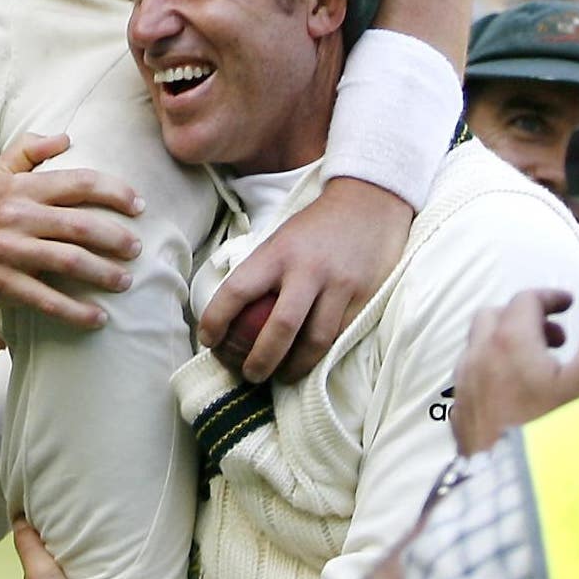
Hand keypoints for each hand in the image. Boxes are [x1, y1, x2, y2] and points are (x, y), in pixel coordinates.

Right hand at [0, 133, 142, 352]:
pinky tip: (99, 318)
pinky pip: (47, 300)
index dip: (114, 192)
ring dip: (104, 274)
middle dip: (116, 238)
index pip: (77, 183)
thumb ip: (28, 150)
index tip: (139, 205)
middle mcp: (15, 216)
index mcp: (20, 188)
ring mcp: (8, 251)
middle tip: (138, 248)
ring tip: (126, 281)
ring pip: (69, 262)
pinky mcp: (3, 284)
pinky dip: (77, 312)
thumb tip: (65, 136)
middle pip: (80, 225)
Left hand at [196, 176, 409, 383]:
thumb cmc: (315, 227)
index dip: (216, 320)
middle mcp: (307, 269)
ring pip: (314, 341)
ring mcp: (339, 285)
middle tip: (249, 375)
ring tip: (281, 377)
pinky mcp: (364, 297)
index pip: (237, 290)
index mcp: (277, 252)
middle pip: (279, 328)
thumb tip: (233, 313)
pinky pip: (340, 336)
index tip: (208, 340)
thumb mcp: (280, 239)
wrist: (370, 202)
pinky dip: (322, 355)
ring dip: (294, 367)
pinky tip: (310, 362)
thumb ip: (262, 272)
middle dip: (260, 360)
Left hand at [450, 287, 578, 456]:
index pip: (524, 299)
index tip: (570, 304)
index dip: (550, 297)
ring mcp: (464, 388)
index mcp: (508, 341)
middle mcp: (477, 358)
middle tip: (557, 338)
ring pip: (477, 347)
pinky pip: (470, 379)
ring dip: (505, 344)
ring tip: (540, 368)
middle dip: (524, 318)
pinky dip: (491, 372)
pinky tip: (515, 398)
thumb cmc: (557, 433)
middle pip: (493, 316)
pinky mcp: (459, 415)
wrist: (518, 493)